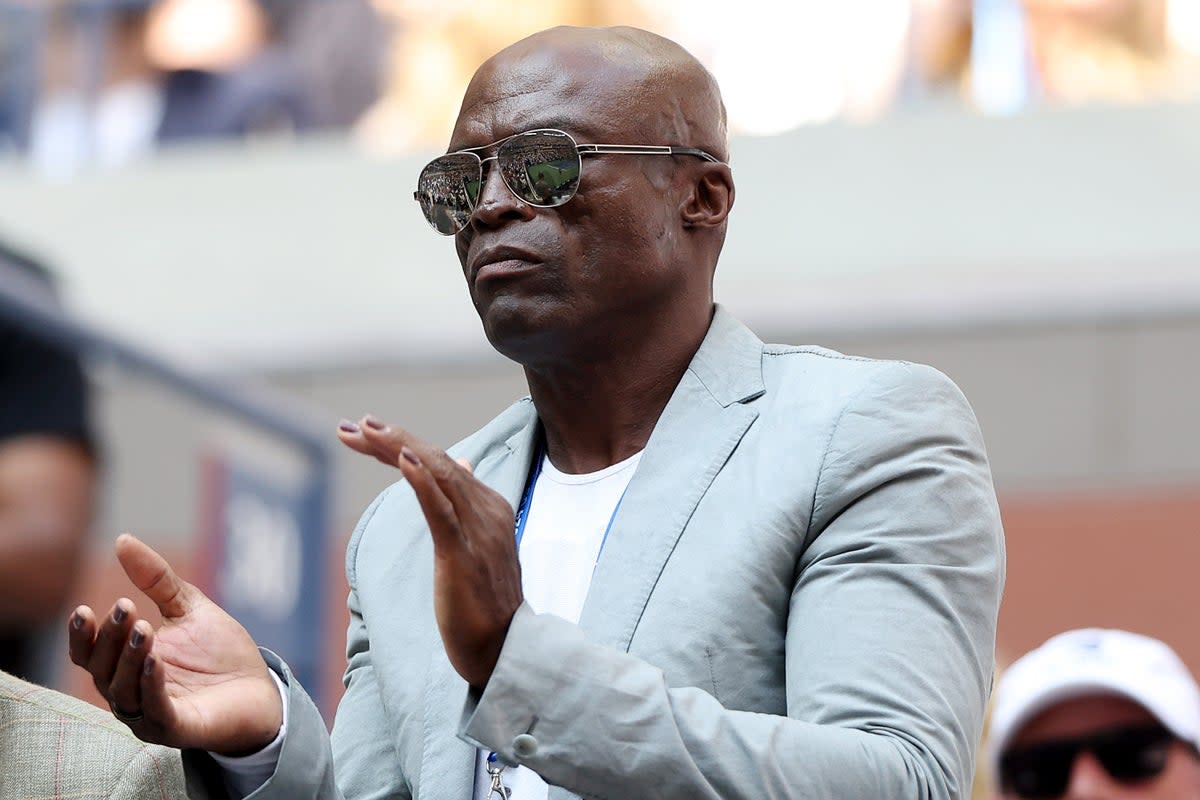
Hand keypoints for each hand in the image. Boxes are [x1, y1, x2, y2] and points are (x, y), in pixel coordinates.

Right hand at [67, 534, 282, 753]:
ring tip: (144, 629)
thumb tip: (122, 539)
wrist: (260, 690)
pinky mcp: (175, 729)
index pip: (90, 653)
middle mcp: (128, 693)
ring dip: (129, 658)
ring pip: (123, 690)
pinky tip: (155, 660)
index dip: (83, 634)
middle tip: (125, 606)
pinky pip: (154, 710)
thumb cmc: (219, 653)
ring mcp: (149, 714)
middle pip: (102, 669)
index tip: (84, 609)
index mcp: (124, 665)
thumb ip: (156, 579)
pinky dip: (150, 685)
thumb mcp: (188, 607)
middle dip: (110, 637)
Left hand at [339, 416, 521, 688]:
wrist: (504, 650)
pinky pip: (440, 510)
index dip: (401, 444)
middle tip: (352, 425)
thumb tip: (461, 464)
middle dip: (392, 439)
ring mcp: (477, 531)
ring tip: (367, 430)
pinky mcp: (462, 554)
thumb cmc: (485, 602)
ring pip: (437, 475)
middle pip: (436, 461)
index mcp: (488, 506)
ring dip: (399, 448)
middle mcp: (486, 510)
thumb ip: (466, 505)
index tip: (363, 433)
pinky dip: (422, 480)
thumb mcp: (477, 545)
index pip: (441, 462)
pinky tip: (402, 459)